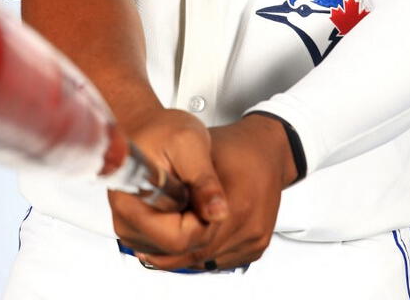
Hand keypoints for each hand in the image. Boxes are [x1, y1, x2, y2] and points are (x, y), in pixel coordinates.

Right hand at [108, 107, 228, 258]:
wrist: (146, 126)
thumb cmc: (163, 129)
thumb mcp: (191, 144)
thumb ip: (205, 180)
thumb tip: (218, 213)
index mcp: (131, 202)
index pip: (177, 239)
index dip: (202, 220)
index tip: (205, 194)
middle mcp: (124, 222)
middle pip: (175, 249)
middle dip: (197, 222)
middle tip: (197, 189)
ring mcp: (129, 230)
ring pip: (174, 251)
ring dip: (190, 224)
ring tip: (187, 191)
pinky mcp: (136, 232)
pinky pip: (169, 245)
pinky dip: (182, 226)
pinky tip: (181, 201)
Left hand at [137, 114, 296, 271]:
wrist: (267, 148)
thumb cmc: (235, 147)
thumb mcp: (199, 154)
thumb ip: (181, 182)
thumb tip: (151, 199)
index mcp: (237, 205)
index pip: (191, 240)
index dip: (163, 239)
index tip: (142, 236)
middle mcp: (250, 227)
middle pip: (198, 255)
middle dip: (169, 250)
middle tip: (144, 241)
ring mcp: (255, 239)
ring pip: (207, 261)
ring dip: (184, 253)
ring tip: (163, 235)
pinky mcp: (256, 246)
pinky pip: (220, 260)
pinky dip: (202, 252)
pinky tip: (189, 234)